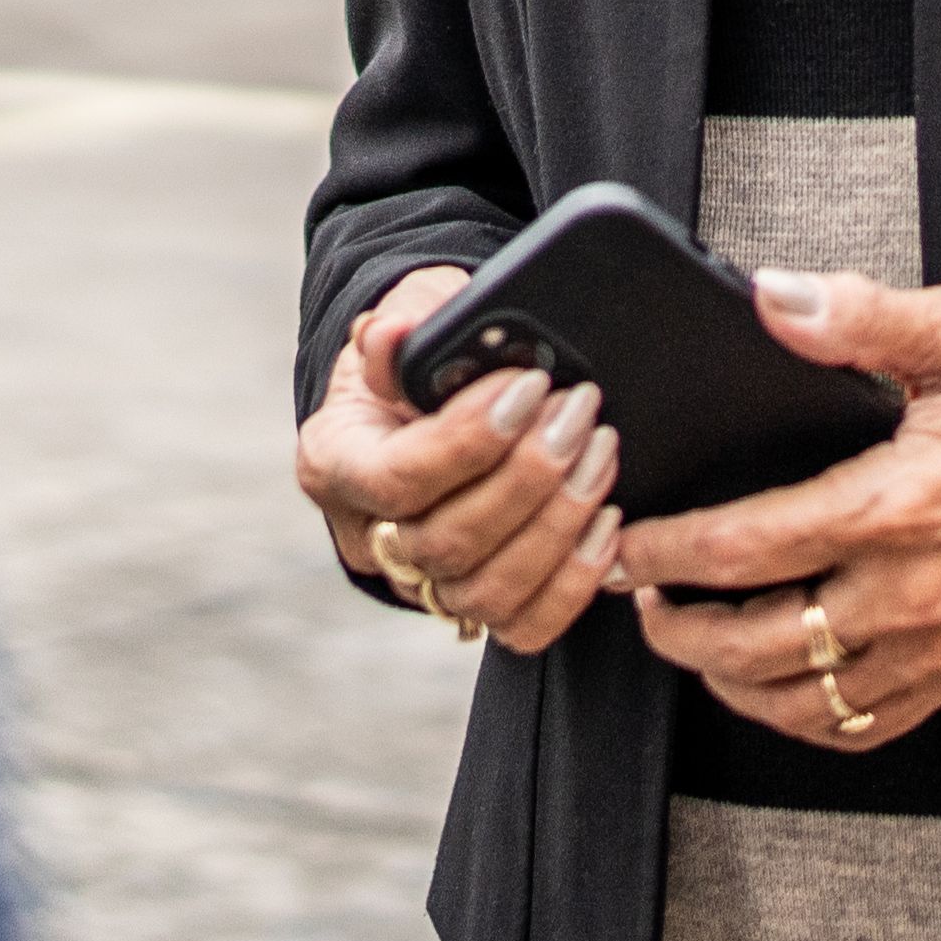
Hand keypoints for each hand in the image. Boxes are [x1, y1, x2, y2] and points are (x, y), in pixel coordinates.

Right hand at [295, 265, 620, 653]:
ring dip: (556, 525)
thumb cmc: (428, 354)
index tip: (530, 385)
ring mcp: (421, 583)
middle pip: (445, 542)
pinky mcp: (476, 608)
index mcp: (334, 462)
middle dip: (526, 477)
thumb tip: (397, 334)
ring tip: (600, 451)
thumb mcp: (413, 314)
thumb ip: (409, 317)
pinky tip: (605, 521)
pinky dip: (573, 583)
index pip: (396, 478)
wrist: (437, 399)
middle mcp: (369, 536)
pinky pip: (524, 626)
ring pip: (484, 594)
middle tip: (580, 409)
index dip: (467, 440)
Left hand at [615, 269, 940, 744]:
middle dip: (678, 629)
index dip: (669, 551)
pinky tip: (775, 687)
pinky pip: (864, 726)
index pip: (748, 546)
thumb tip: (772, 297)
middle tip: (639, 598)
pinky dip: (803, 719)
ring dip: (730, 682)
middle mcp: (910, 593)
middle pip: (757, 642)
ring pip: (802, 702)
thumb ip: (859, 317)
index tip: (628, 542)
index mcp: (898, 505)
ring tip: (692, 646)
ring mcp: (938, 646)